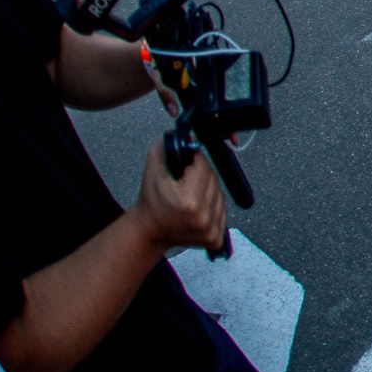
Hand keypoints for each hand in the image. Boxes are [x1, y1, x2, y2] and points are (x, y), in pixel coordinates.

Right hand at [134, 139, 226, 253]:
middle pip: (214, 180)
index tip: (187, 162)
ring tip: (190, 195)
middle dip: (201, 175)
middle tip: (186, 179)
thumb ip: (167, 147)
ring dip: (208, 190)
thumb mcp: (153, 170)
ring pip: (220, 194)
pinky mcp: (215, 238)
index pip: (204, 167)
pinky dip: (212, 205)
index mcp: (189, 202)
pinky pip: (222, 210)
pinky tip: (197, 207)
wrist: (148, 231)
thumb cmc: (150, 203)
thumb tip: (187, 133)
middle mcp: (203, 217)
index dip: (195, 161)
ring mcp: (211, 230)